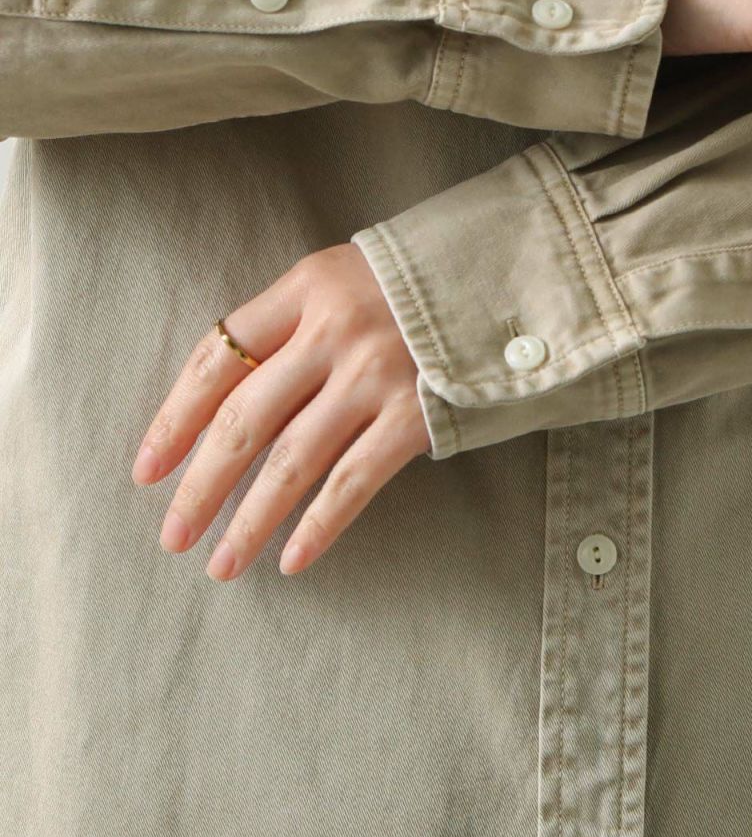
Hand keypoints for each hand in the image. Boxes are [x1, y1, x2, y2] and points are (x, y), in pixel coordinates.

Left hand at [130, 242, 430, 580]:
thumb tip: (233, 398)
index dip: (174, 417)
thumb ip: (297, 320)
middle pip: (243, 419)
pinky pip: (353, 481)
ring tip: (220, 563)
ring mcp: (376, 374)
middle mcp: (334, 330)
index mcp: (307, 287)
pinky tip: (291, 559)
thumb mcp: (350, 275)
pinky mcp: (417, 413)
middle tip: (172, 536)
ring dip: (248, 520)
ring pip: (290, 461)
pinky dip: (318, 525)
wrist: (519, 272)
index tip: (147, 469)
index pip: (217, 356)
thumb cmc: (424, 279)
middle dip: (200, 485)